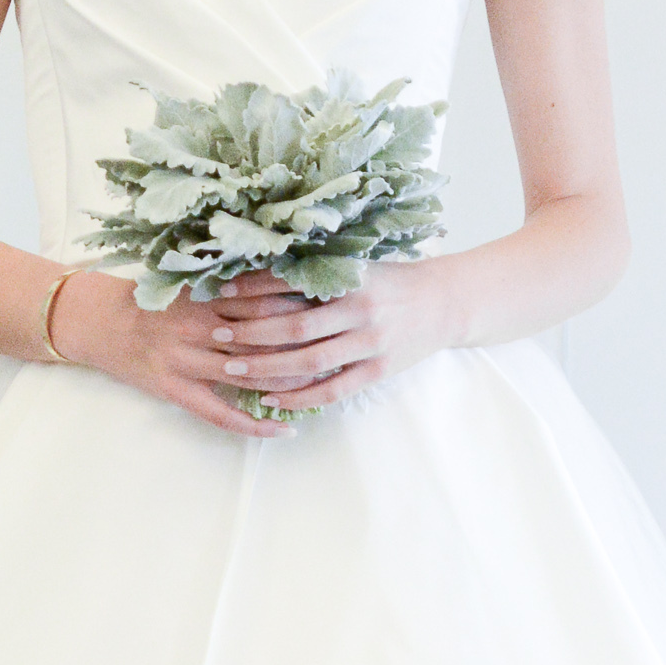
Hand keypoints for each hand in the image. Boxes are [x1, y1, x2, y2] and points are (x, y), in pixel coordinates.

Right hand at [51, 267, 445, 431]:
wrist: (96, 321)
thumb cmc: (149, 297)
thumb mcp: (189, 280)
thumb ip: (232, 279)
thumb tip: (285, 269)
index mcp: (207, 294)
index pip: (266, 297)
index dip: (304, 303)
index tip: (338, 306)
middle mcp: (200, 326)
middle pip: (265, 337)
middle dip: (306, 343)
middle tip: (345, 348)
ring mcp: (187, 360)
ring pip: (249, 374)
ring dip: (289, 383)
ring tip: (326, 387)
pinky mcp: (175, 389)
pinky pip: (220, 413)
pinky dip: (254, 424)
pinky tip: (284, 429)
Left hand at [195, 265, 448, 413]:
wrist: (446, 303)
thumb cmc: (394, 280)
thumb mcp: (360, 266)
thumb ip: (321, 271)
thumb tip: (262, 271)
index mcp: (351, 277)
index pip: (292, 282)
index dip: (253, 288)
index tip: (220, 292)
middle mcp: (361, 309)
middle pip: (296, 325)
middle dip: (253, 332)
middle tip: (218, 336)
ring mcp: (371, 343)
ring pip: (310, 360)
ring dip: (268, 367)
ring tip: (234, 369)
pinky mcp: (379, 370)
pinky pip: (333, 389)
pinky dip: (300, 397)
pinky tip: (272, 399)